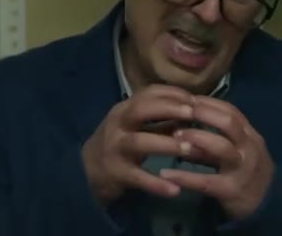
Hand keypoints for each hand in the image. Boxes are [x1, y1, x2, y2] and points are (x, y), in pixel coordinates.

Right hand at [81, 85, 195, 202]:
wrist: (85, 170)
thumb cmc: (119, 143)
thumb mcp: (136, 126)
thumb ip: (162, 120)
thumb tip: (193, 114)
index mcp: (125, 108)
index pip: (149, 92)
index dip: (173, 94)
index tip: (195, 99)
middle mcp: (118, 124)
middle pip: (141, 109)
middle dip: (169, 109)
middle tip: (193, 114)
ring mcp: (115, 148)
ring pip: (140, 142)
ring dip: (166, 144)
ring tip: (189, 150)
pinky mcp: (116, 173)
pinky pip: (138, 178)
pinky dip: (157, 184)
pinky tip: (175, 190)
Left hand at [158, 96, 274, 219]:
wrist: (265, 207)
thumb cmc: (245, 174)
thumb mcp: (234, 153)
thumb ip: (212, 141)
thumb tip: (182, 127)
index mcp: (250, 136)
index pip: (231, 111)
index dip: (209, 103)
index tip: (188, 99)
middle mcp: (249, 148)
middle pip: (229, 122)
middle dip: (204, 113)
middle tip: (181, 110)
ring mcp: (242, 169)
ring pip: (222, 147)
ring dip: (197, 137)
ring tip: (175, 135)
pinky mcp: (232, 190)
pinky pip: (207, 181)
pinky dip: (186, 177)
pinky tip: (166, 174)